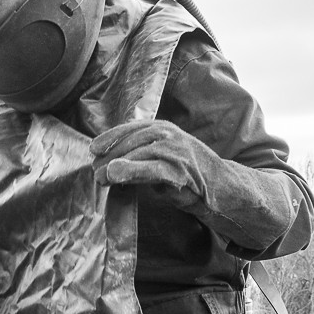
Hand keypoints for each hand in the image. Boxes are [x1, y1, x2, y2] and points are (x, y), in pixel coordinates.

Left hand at [90, 119, 205, 210]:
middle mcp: (168, 134)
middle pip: (131, 141)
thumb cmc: (187, 172)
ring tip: (100, 178)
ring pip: (139, 153)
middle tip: (94, 170)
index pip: (130, 128)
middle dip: (109, 155)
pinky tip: (116, 174)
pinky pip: (152, 169)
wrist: (221, 185)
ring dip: (115, 165)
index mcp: (162, 128)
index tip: (93, 149)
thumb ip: (139, 157)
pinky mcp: (181, 169)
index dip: (109, 138)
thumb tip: (108, 165)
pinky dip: (133, 170)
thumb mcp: (160, 158)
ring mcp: (175, 150)